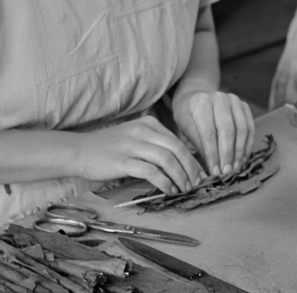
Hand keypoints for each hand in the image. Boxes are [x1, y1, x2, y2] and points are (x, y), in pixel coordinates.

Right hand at [76, 116, 205, 194]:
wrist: (80, 150)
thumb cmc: (110, 147)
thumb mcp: (135, 137)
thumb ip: (156, 144)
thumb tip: (182, 163)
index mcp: (149, 123)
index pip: (177, 141)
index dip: (192, 159)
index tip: (199, 174)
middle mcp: (143, 130)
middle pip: (176, 150)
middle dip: (190, 169)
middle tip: (196, 184)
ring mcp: (133, 144)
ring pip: (167, 160)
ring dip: (180, 177)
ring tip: (184, 189)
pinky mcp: (123, 160)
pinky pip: (151, 172)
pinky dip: (164, 182)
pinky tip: (169, 190)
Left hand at [173, 91, 255, 175]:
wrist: (196, 98)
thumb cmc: (189, 117)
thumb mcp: (187, 129)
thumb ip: (200, 145)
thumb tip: (214, 169)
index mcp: (201, 102)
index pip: (209, 132)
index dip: (213, 154)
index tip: (215, 172)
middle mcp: (219, 98)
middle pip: (228, 130)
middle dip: (228, 155)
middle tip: (227, 173)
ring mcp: (234, 100)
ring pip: (242, 129)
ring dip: (240, 152)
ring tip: (236, 168)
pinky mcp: (244, 105)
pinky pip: (250, 127)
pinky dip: (248, 145)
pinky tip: (243, 159)